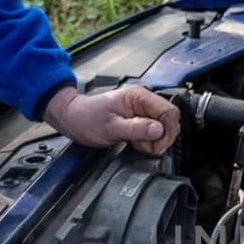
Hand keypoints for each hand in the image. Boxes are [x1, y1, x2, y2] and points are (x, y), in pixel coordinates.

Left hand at [44, 85, 179, 154]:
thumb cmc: (86, 119)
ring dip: (154, 141)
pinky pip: (154, 132)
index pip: (169, 111)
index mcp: (139, 97)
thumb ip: (136, 128)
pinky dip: (148, 141)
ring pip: (163, 128)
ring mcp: (143, 110)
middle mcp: (143, 101)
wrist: (73, 119)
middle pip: (170, 120)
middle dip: (162, 138)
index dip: (167, 131)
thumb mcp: (110, 127)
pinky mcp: (140, 120)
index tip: (157, 144)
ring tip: (137, 142)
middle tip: (146, 146)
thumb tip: (158, 130)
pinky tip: (136, 142)